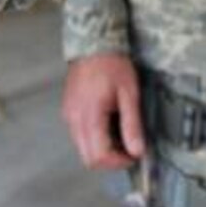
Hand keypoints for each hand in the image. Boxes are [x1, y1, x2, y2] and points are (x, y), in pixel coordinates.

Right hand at [62, 53, 145, 170]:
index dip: (118, 162)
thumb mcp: (129, 93)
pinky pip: (79, 135)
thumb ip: (132, 124)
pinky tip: (108, 124)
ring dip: (102, 149)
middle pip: (88, 158)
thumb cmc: (112, 64)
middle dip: (110, 160)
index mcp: (89, 116)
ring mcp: (68, 116)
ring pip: (82, 149)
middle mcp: (74, 120)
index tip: (134, 155)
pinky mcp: (68, 111)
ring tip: (120, 133)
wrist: (94, 44)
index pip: (99, 156)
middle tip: (128, 148)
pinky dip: (94, 138)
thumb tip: (137, 150)